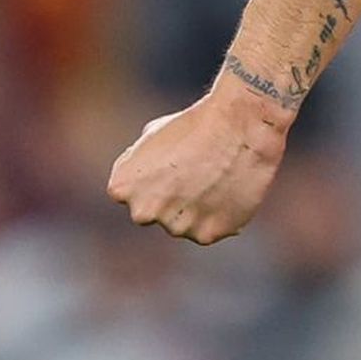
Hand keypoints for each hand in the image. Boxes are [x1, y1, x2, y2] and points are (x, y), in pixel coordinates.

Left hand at [106, 78, 289, 245]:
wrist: (239, 126)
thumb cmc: (195, 125)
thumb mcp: (152, 136)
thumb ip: (141, 167)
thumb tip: (145, 182)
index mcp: (121, 187)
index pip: (132, 194)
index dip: (154, 178)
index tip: (172, 162)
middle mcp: (142, 212)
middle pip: (156, 212)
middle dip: (171, 198)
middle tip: (195, 174)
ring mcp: (174, 226)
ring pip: (183, 223)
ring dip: (196, 209)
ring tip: (216, 178)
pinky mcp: (205, 235)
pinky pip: (209, 229)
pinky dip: (219, 216)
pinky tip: (229, 190)